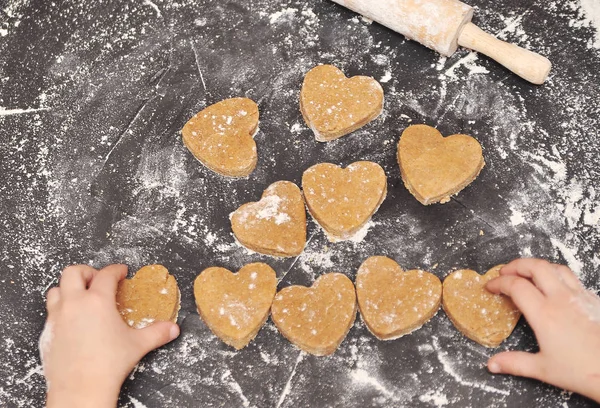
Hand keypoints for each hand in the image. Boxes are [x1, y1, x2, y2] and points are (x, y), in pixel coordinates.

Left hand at [40, 264, 179, 407]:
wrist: (80, 389)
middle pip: (73, 272)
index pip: (106, 274)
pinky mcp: (47, 332)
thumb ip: (157, 333)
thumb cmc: (107, 365)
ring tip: (81, 297)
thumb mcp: (138, 345)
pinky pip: (50, 312)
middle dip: (88, 272)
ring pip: (56, 290)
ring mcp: (57, 317)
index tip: (121, 272)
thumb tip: (172, 329)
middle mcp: (74, 304)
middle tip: (98, 280)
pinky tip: (72, 321)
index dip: (116, 270)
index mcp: (98, 301)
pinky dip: (61, 309)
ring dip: (68, 288)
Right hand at [486, 258, 599, 402]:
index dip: (499, 283)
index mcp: (544, 313)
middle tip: (505, 272)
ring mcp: (580, 297)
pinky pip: (573, 279)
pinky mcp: (594, 300)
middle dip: (516, 265)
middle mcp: (561, 299)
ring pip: (556, 268)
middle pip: (535, 267)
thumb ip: (515, 363)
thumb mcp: (543, 369)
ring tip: (527, 274)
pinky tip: (554, 288)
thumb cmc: (583, 370)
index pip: (516, 286)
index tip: (490, 287)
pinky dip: (557, 276)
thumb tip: (492, 364)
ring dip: (537, 266)